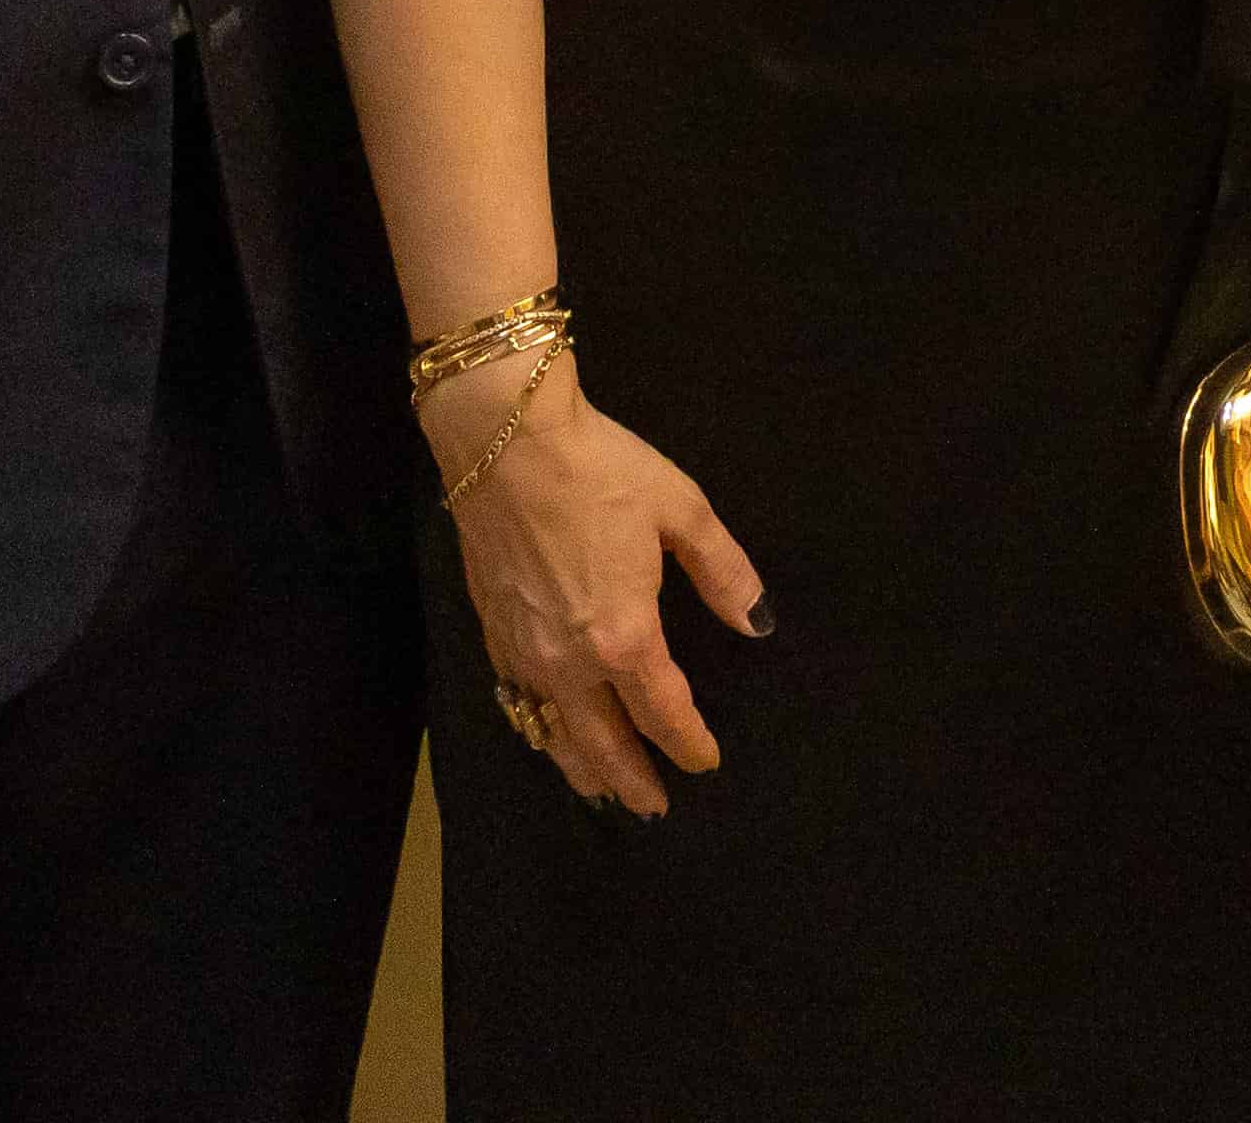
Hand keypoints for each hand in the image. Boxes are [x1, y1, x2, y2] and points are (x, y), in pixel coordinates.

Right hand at [428, 350, 765, 819]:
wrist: (504, 443)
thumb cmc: (600, 471)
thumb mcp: (681, 510)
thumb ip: (724, 573)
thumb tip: (758, 622)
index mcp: (625, 637)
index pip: (664, 711)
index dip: (688, 742)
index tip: (705, 761)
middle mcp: (571, 661)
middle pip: (604, 742)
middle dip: (632, 779)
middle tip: (654, 807)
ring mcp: (524, 652)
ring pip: (554, 732)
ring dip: (582, 768)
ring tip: (603, 793)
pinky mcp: (492, 632)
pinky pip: (517, 702)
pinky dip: (538, 728)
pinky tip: (547, 731)